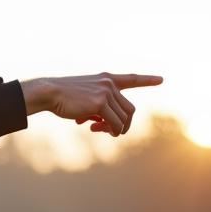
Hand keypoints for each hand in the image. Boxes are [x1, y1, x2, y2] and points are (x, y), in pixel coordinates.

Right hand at [22, 73, 162, 135]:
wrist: (49, 92)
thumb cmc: (62, 98)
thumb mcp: (83, 101)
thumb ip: (96, 110)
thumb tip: (103, 124)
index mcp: (105, 79)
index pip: (131, 79)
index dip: (147, 80)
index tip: (161, 79)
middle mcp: (109, 84)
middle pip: (129, 108)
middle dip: (123, 124)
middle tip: (110, 132)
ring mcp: (106, 92)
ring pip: (123, 117)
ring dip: (116, 129)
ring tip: (101, 132)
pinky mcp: (100, 103)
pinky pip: (113, 122)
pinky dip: (110, 130)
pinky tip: (95, 130)